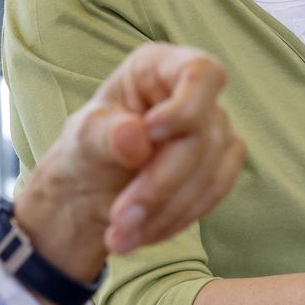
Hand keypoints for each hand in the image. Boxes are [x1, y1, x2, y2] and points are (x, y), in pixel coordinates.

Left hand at [15, 44, 242, 284]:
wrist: (94, 186)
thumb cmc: (89, 146)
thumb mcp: (83, 138)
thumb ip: (106, 134)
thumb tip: (136, 138)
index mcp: (159, 67)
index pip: (199, 73)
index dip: (185, 106)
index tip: (151, 134)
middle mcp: (195, 93)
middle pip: (201, 136)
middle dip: (159, 184)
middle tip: (120, 218)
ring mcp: (214, 129)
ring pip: (209, 172)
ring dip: (165, 212)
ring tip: (121, 237)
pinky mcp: (221, 164)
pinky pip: (213, 194)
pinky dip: (177, 219)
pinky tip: (144, 234)